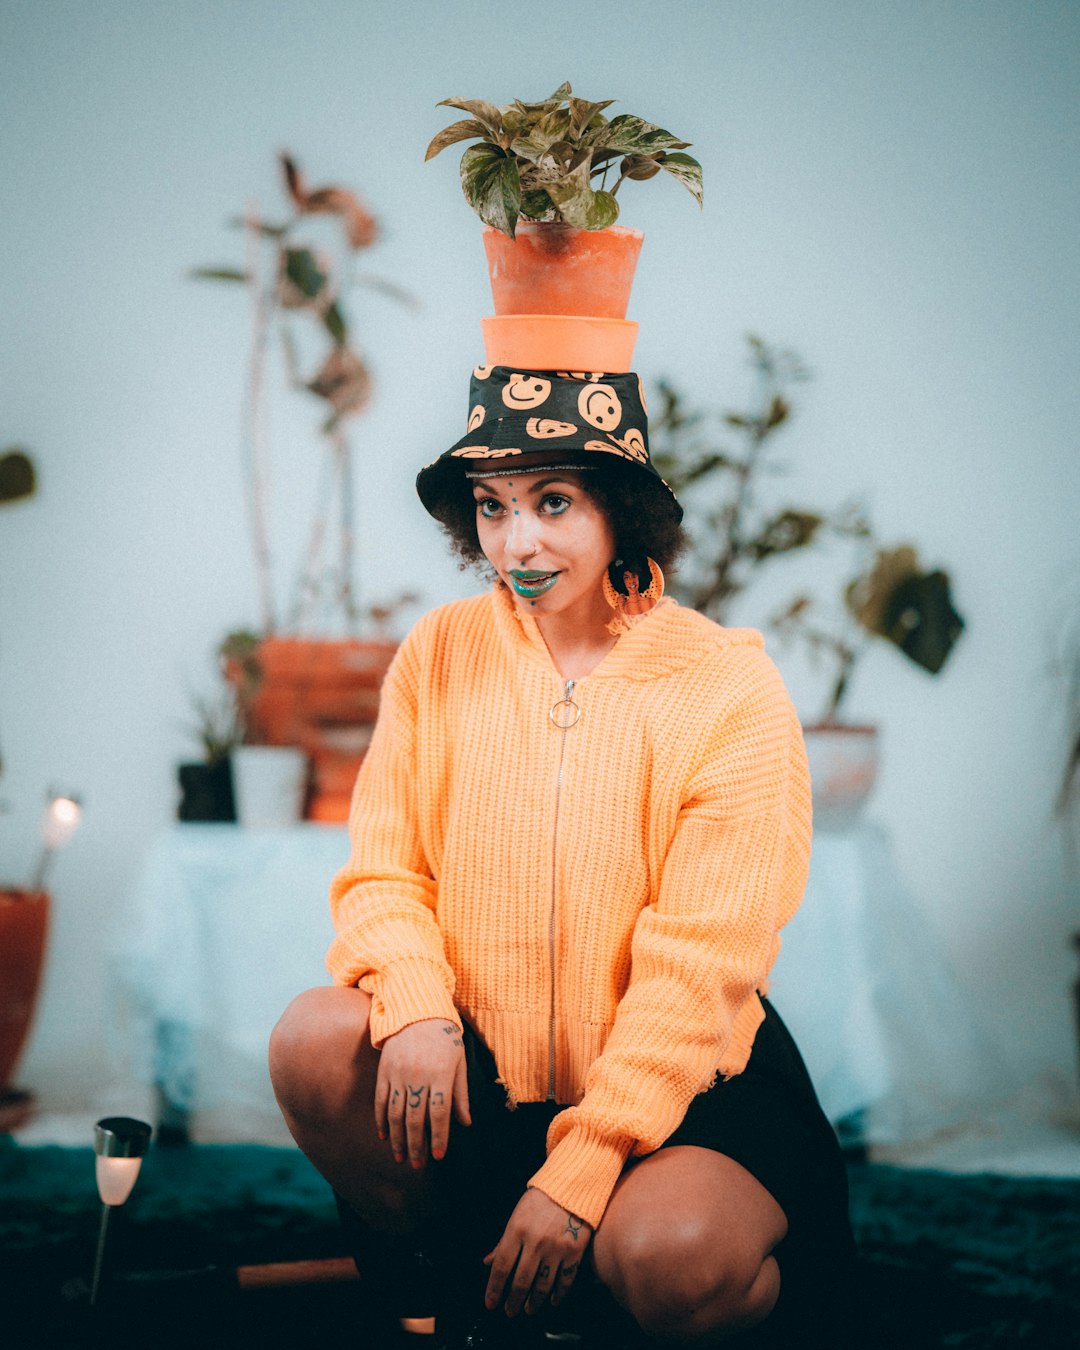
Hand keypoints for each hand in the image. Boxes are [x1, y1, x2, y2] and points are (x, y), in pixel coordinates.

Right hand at [375, 1019, 470, 1167]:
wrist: (417, 1012)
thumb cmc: (444, 1038)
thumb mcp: (459, 1062)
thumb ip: (460, 1094)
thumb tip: (466, 1123)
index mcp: (441, 1074)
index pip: (440, 1113)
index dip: (439, 1137)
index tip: (439, 1157)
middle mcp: (418, 1076)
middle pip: (416, 1118)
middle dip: (417, 1145)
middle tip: (417, 1165)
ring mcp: (398, 1074)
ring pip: (395, 1113)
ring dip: (398, 1138)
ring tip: (401, 1157)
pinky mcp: (384, 1071)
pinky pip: (380, 1100)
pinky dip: (381, 1120)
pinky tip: (384, 1136)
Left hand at [483, 1188, 591, 1318]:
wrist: (573, 1185)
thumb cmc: (542, 1198)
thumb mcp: (518, 1214)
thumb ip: (503, 1241)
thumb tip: (488, 1262)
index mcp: (517, 1229)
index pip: (502, 1266)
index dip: (495, 1288)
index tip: (491, 1303)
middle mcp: (535, 1242)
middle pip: (521, 1281)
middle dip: (513, 1300)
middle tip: (509, 1312)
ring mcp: (556, 1248)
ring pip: (542, 1285)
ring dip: (534, 1302)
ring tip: (528, 1309)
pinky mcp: (574, 1252)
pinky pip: (565, 1280)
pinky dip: (559, 1294)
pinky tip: (553, 1301)